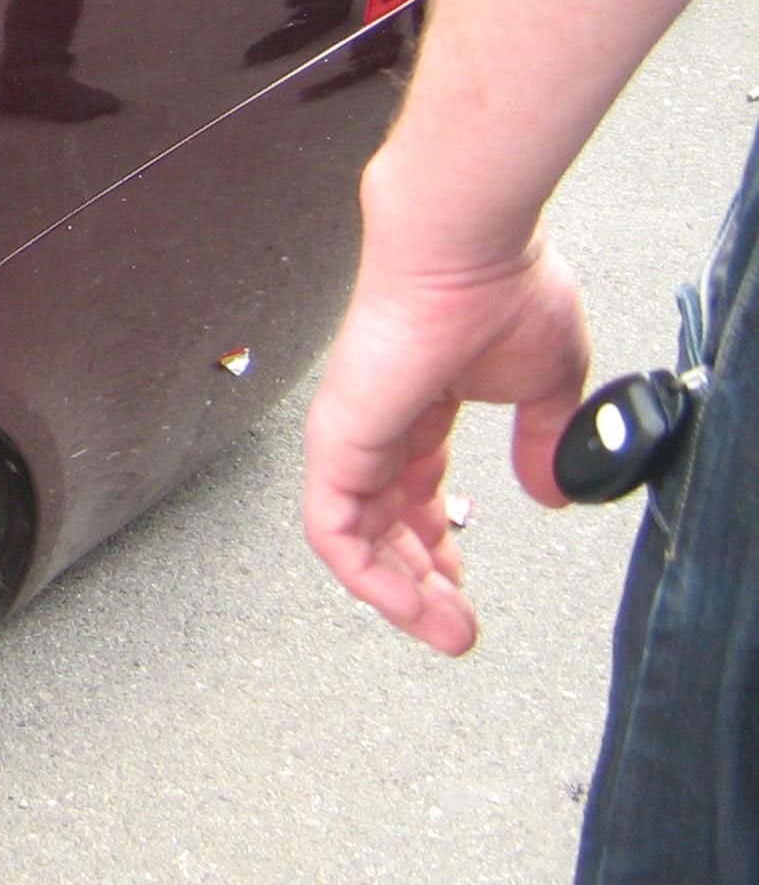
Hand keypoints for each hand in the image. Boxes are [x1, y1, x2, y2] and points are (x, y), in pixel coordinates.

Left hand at [303, 223, 590, 654]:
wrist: (466, 253)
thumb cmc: (498, 290)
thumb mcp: (545, 385)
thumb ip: (539, 443)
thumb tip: (550, 490)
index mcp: (420, 409)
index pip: (415, 497)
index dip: (440, 549)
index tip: (467, 588)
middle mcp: (378, 425)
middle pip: (384, 528)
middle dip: (422, 586)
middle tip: (457, 628)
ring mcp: (351, 434)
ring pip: (355, 539)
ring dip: (399, 595)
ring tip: (443, 631)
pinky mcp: (336, 441)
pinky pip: (333, 528)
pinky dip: (367, 575)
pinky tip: (407, 605)